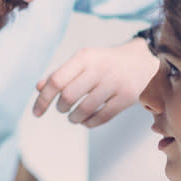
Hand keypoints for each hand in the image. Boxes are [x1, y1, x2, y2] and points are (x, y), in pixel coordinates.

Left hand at [32, 38, 158, 127]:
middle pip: (68, 97)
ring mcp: (114, 83)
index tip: (36, 113)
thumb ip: (61, 73)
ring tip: (73, 117)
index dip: (42, 99)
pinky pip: (101, 118)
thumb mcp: (84, 61)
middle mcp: (99, 68)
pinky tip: (86, 120)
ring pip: (83, 110)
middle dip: (60, 108)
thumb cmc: (106, 63)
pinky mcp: (126, 97)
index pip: (56, 81)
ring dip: (73, 118)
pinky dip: (88, 123)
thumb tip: (38, 88)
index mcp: (85, 57)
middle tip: (62, 109)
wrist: (144, 61)